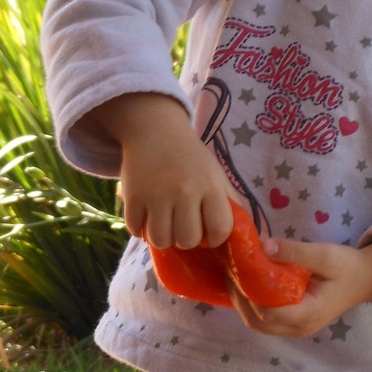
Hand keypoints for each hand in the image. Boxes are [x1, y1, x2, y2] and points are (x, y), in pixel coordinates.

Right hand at [82, 93, 235, 248]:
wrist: (156, 130)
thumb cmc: (191, 158)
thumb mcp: (216, 174)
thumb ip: (228, 203)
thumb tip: (238, 234)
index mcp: (210, 185)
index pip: (219, 230)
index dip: (215, 238)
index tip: (207, 232)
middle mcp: (184, 191)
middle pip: (187, 240)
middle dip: (186, 238)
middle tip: (182, 224)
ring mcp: (156, 195)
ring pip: (160, 240)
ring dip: (163, 237)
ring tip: (165, 222)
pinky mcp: (132, 196)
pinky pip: (135, 230)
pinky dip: (140, 228)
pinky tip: (147, 214)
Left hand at [229, 236, 371, 337]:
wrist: (364, 279)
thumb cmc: (346, 266)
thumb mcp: (324, 254)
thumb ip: (295, 252)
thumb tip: (263, 247)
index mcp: (307, 314)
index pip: (268, 312)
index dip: (248, 294)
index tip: (237, 269)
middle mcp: (299, 328)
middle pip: (258, 322)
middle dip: (239, 299)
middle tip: (230, 271)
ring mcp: (296, 329)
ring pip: (259, 324)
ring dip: (243, 303)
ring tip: (234, 276)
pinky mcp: (293, 323)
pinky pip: (265, 320)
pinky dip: (252, 305)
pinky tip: (246, 285)